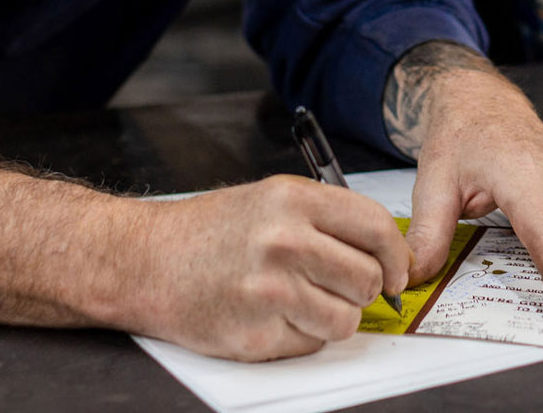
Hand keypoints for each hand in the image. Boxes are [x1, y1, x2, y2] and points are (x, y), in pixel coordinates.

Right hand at [141, 175, 411, 358]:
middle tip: (338, 286)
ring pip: (346, 318)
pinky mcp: (257, 334)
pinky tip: (273, 315)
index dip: (395, 256)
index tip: (396, 271)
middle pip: (368, 278)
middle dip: (363, 289)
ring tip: (301, 300)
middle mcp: (285, 241)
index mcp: (294, 200)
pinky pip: (311, 343)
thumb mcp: (272, 198)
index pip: (377, 228)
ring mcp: (270, 291)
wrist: (146, 261)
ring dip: (333, 316)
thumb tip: (388, 251)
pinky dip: (301, 336)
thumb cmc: (211, 231)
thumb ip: (329, 218)